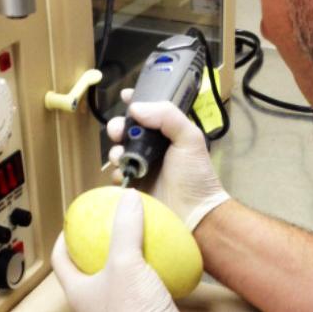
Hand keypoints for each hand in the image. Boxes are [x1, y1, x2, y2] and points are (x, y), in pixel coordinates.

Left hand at [52, 189, 176, 311]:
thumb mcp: (126, 265)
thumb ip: (125, 230)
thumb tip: (128, 198)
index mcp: (80, 291)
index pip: (61, 259)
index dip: (64, 235)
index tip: (75, 217)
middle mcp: (98, 299)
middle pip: (92, 263)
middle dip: (103, 240)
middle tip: (114, 219)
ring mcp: (122, 304)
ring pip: (121, 271)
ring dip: (131, 250)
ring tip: (142, 230)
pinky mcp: (145, 306)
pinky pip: (146, 279)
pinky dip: (154, 264)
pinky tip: (167, 252)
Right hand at [107, 89, 229, 230]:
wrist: (194, 215)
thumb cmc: (196, 175)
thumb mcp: (190, 138)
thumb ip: (168, 116)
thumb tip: (136, 108)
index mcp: (168, 134)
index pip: (150, 111)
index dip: (136, 102)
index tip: (124, 96)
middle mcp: (153, 148)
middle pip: (127, 129)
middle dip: (118, 126)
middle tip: (118, 132)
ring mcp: (141, 168)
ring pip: (118, 150)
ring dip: (116, 150)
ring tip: (123, 157)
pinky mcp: (132, 187)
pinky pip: (116, 174)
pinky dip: (117, 172)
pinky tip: (125, 175)